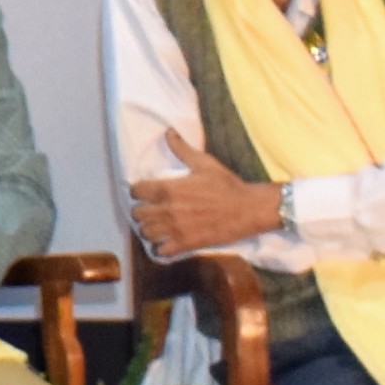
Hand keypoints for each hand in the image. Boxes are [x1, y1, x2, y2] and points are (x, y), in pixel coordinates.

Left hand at [124, 158, 286, 257]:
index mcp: (168, 189)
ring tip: (157, 226)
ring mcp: (175, 229)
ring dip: (149, 229)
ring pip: (145, 233)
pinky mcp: (186, 244)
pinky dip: (160, 249)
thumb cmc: (227, 185)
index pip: (136, 191)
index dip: (138, 191)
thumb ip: (182, 149)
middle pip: (137, 214)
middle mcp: (167, 210)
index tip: (145, 192)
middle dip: (142, 211)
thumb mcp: (204, 163)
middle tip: (152, 210)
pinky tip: (166, 243)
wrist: (249, 209)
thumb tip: (168, 132)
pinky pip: (161, 252)